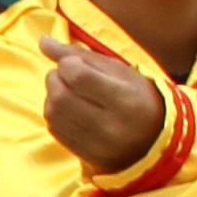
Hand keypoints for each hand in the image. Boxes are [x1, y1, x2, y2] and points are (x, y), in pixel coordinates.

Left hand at [40, 44, 173, 175]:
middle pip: (61, 95)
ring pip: (54, 112)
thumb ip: (80, 54)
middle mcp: (111, 126)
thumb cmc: (134, 96)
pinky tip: (69, 108)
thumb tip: (43, 41)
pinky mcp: (85, 155)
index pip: (78, 76)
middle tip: (67, 75)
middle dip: (55, 78)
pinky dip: (55, 112)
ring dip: (53, 95)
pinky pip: (54, 128)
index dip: (67, 63)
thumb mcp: (117, 69)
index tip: (74, 63)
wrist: (153, 140)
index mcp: (126, 99)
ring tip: (69, 91)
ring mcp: (96, 144)